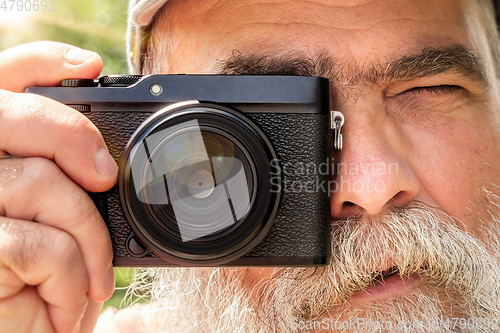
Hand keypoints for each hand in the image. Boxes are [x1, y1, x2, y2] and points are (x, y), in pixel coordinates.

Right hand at [0, 42, 117, 332]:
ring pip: (40, 184)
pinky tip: (68, 296)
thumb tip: (106, 158)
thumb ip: (68, 179)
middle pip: (12, 116)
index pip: (2, 84)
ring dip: (88, 237)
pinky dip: (72, 275)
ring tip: (93, 274)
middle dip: (72, 137)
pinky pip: (40, 245)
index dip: (40, 63)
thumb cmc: (44, 281)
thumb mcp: (62, 223)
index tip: (90, 66)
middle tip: (105, 176)